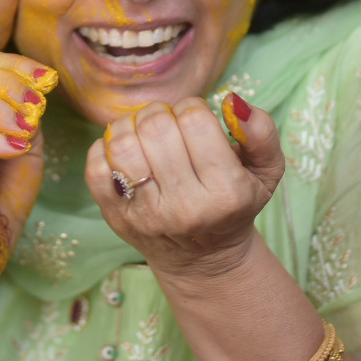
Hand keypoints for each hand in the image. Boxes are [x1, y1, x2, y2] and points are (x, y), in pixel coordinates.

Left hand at [84, 93, 286, 282]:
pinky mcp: (116, 217)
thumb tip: (233, 101)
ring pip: (122, 143)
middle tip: (169, 124)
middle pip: (155, 127)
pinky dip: (104, 148)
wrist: (204, 259)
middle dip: (160, 112)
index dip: (193, 107)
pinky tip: (126, 152)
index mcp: (226, 192)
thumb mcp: (265, 171)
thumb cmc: (234, 204)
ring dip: (130, 125)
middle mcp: (185, 207)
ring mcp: (147, 215)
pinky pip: (95, 167)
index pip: (194, 120)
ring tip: (144, 132)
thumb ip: (261, 132)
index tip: (196, 120)